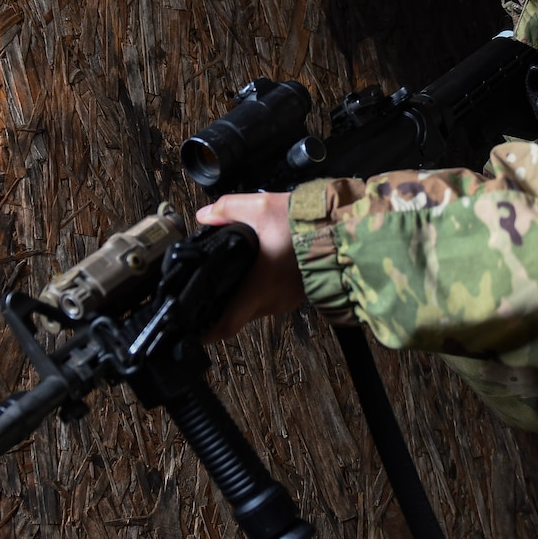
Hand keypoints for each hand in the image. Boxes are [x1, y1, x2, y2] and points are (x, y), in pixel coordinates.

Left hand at [196, 192, 303, 339]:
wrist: (344, 229)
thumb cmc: (306, 223)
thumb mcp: (261, 206)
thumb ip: (227, 209)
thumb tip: (205, 217)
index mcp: (259, 287)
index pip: (226, 324)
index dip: (206, 332)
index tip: (192, 331)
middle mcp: (272, 300)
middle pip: (238, 314)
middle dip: (221, 306)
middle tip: (206, 293)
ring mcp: (286, 299)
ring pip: (255, 306)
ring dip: (242, 295)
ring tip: (232, 275)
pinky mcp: (296, 293)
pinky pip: (271, 297)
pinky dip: (260, 288)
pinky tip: (258, 269)